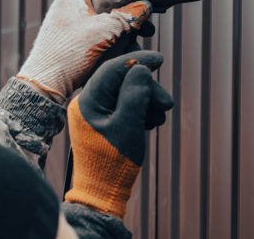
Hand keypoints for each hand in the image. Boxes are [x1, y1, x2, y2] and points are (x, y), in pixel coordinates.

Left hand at [18, 0, 152, 102]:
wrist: (45, 86)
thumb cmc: (68, 55)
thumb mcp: (106, 31)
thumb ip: (128, 16)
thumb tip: (145, 7)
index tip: (141, 2)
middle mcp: (69, 8)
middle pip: (107, 5)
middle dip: (127, 17)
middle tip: (144, 27)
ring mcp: (69, 26)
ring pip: (104, 23)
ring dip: (121, 33)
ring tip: (134, 43)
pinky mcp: (71, 43)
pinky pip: (97, 37)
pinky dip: (110, 44)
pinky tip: (121, 54)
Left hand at [64, 50, 173, 218]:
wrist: (103, 194)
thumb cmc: (112, 163)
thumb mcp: (128, 126)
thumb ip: (135, 95)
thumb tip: (141, 69)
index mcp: (88, 101)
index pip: (113, 69)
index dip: (138, 61)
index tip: (160, 60)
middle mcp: (89, 103)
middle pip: (123, 81)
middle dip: (148, 89)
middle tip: (166, 103)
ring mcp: (97, 113)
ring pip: (128, 93)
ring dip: (148, 101)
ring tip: (159, 117)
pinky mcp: (106, 122)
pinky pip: (127, 105)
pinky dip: (143, 110)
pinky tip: (151, 123)